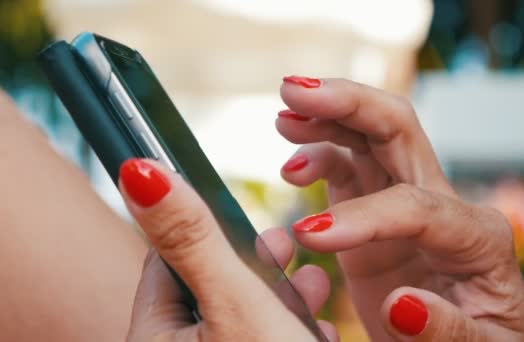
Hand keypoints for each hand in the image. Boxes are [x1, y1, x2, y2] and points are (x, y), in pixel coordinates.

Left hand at [119, 159, 337, 340]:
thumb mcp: (236, 301)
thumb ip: (193, 239)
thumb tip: (139, 170)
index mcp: (154, 338)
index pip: (166, 263)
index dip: (205, 231)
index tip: (240, 213)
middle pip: (210, 289)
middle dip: (255, 265)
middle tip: (286, 245)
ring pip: (242, 317)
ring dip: (282, 296)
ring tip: (314, 284)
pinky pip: (259, 341)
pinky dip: (287, 329)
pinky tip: (318, 327)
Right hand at [276, 76, 523, 340]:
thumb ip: (448, 331)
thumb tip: (404, 305)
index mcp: (478, 236)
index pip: (417, 206)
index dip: (363, 217)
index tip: (310, 239)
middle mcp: (443, 204)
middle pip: (398, 130)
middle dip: (348, 104)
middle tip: (298, 91)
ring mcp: (406, 201)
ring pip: (368, 137)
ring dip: (327, 117)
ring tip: (286, 115)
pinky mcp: (375, 211)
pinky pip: (345, 169)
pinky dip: (317, 157)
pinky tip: (292, 166)